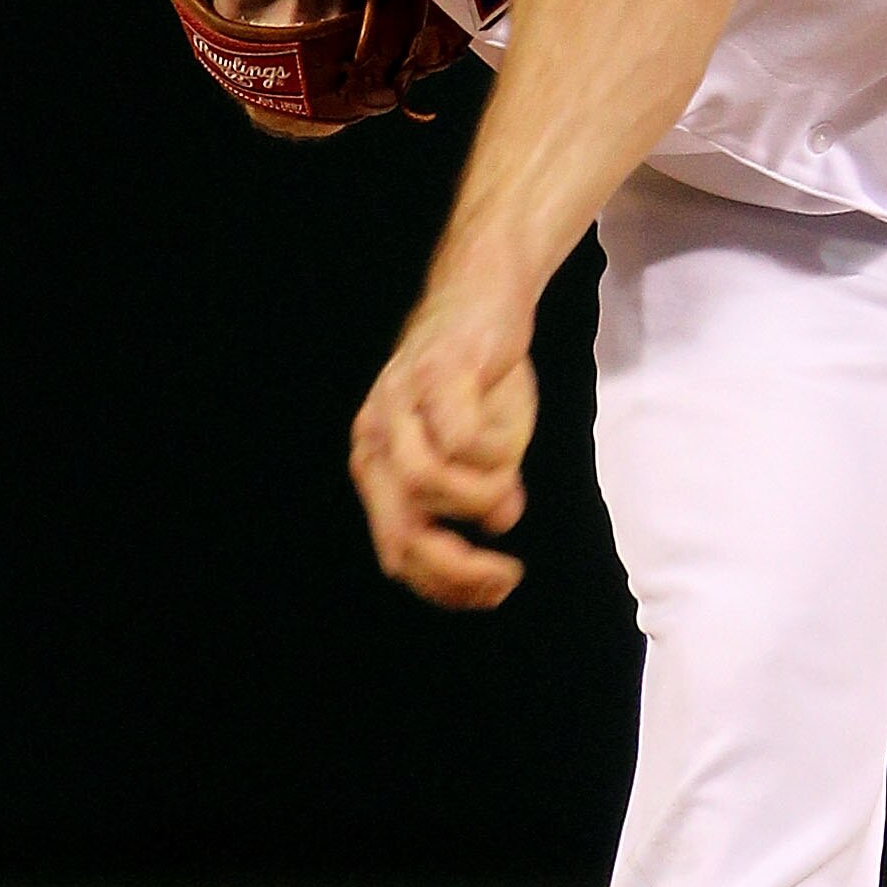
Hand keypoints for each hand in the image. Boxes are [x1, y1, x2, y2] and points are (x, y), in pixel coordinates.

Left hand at [348, 272, 538, 608]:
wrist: (486, 294)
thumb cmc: (480, 377)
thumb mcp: (479, 450)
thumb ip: (479, 491)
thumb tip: (498, 522)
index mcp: (377, 465)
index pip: (397, 551)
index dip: (446, 586)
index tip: (496, 592)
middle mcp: (377, 438)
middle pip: (402, 531)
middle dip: (457, 567)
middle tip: (506, 575)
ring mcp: (401, 403)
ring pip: (426, 483)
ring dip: (478, 501)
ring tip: (509, 492)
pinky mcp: (437, 372)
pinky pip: (458, 437)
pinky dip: (491, 456)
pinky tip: (508, 447)